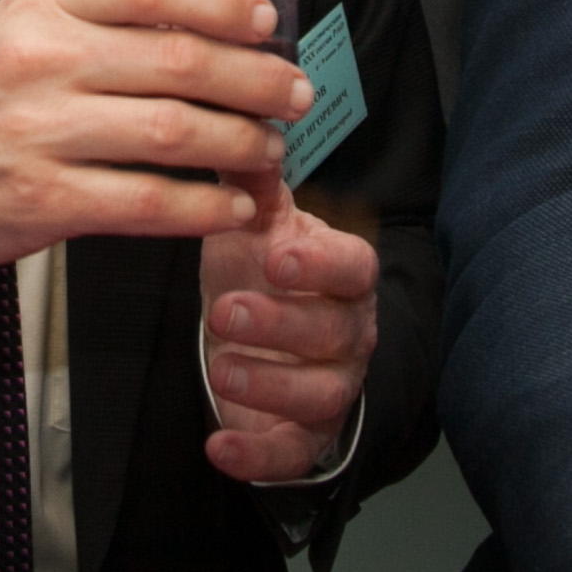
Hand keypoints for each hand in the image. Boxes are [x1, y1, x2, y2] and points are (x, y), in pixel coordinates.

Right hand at [0, 0, 310, 310]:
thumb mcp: (14, 27)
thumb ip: (97, 18)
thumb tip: (206, 20)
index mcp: (41, 4)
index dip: (225, 0)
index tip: (267, 21)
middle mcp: (42, 59)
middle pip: (182, 60)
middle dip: (258, 80)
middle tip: (295, 96)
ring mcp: (40, 132)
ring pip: (176, 132)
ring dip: (243, 144)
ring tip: (270, 151)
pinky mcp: (41, 201)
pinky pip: (148, 202)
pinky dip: (205, 206)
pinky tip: (233, 207)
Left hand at [197, 177, 379, 481]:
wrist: (274, 350)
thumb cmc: (268, 279)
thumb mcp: (259, 228)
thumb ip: (251, 183)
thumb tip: (239, 115)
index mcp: (341, 277)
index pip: (352, 267)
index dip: (321, 264)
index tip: (279, 254)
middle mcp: (348, 333)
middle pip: (333, 333)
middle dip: (281, 324)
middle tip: (224, 310)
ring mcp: (331, 387)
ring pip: (320, 394)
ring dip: (271, 384)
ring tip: (219, 367)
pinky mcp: (304, 438)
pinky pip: (292, 454)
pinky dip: (257, 457)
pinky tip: (218, 449)